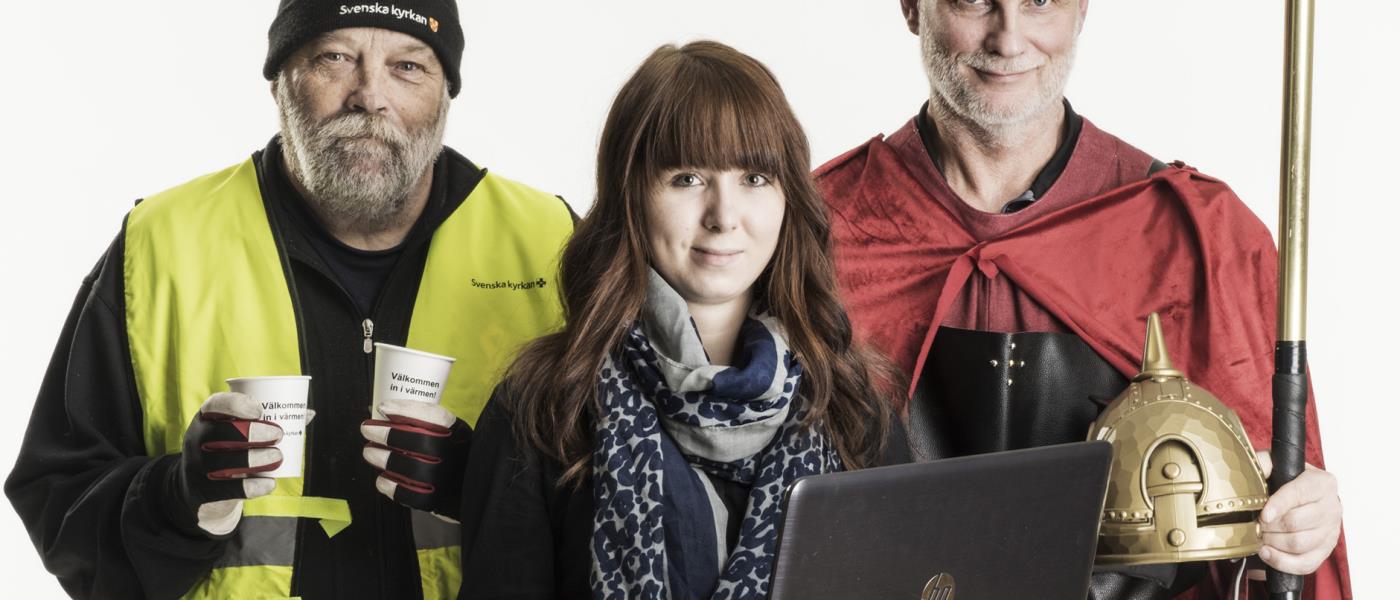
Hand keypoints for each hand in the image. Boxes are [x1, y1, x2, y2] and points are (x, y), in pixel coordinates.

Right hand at [169, 392, 282, 535]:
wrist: (200, 489)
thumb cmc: (228, 450)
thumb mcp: (237, 432)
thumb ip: (270, 422)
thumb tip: (309, 413)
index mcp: (206, 418)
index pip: (215, 404)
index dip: (237, 404)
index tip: (260, 410)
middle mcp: (197, 439)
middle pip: (222, 432)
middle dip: (253, 432)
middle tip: (278, 435)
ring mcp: (197, 466)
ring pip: (225, 462)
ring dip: (256, 458)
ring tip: (277, 457)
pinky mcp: (204, 491)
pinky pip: (228, 489)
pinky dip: (253, 486)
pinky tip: (270, 483)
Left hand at [361, 399, 471, 520]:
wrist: (465, 482)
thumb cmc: (449, 450)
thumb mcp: (445, 429)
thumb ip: (421, 421)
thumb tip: (383, 412)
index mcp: (456, 432)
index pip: (436, 418)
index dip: (407, 411)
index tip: (384, 407)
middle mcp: (453, 454)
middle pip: (421, 443)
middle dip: (389, 435)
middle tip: (367, 429)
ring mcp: (443, 478)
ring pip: (412, 469)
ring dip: (385, 459)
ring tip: (370, 452)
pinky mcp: (434, 500)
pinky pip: (409, 495)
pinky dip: (391, 486)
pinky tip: (382, 478)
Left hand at [1246, 450, 1341, 577]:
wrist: (1307, 500)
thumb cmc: (1289, 482)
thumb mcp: (1278, 466)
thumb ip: (1265, 462)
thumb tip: (1254, 467)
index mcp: (1322, 483)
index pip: (1298, 494)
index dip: (1278, 505)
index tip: (1263, 514)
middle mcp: (1332, 507)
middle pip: (1296, 523)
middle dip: (1269, 526)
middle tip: (1255, 524)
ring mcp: (1331, 531)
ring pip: (1299, 544)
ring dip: (1273, 543)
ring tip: (1259, 536)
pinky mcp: (1325, 551)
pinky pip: (1305, 563)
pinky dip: (1282, 562)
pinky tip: (1267, 553)